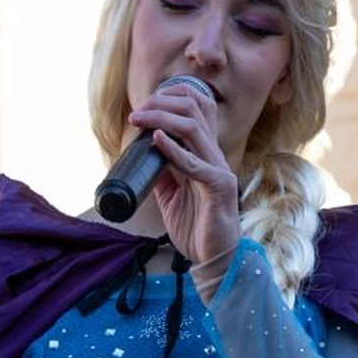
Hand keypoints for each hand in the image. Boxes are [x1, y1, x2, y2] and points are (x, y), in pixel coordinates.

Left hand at [128, 83, 239, 264]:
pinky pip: (195, 163)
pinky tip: (156, 139)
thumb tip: (143, 157)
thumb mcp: (172, 195)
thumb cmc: (197, 228)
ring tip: (140, 120)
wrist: (215, 259)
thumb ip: (163, 174)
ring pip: (194, 128)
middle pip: (195, 110)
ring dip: (162, 119)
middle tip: (138, 112)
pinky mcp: (219, 187)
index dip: (172, 98)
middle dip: (163, 103)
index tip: (144, 106)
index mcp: (205, 155)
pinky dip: (173, 149)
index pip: (198, 110)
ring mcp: (219, 169)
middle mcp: (214, 156)